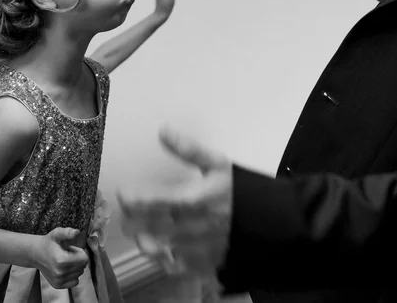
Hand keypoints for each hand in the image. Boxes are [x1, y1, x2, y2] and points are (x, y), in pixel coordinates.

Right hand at [37, 227, 89, 288]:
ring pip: (79, 273)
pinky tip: (64, 269)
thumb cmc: (49, 243)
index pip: (84, 259)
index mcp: (61, 260)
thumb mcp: (57, 234)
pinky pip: (75, 281)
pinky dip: (73, 275)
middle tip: (67, 254)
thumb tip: (77, 232)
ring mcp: (58, 280)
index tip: (70, 249)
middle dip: (77, 258)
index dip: (79, 252)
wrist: (36, 254)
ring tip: (65, 260)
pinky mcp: (57, 285)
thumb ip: (67, 232)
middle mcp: (59, 273)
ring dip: (75, 266)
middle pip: (83, 266)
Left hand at [118, 127, 232, 276]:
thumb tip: (163, 130)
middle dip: (131, 219)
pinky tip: (162, 249)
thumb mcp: (218, 164)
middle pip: (143, 226)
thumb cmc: (241, 190)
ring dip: (143, 239)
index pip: (146, 200)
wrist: (270, 222)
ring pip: (153, 248)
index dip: (130, 197)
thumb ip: (188, 149)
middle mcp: (187, 226)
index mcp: (189, 199)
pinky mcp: (201, 265)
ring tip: (142, 230)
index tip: (125, 192)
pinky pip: (171, 266)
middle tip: (129, 212)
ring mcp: (193, 249)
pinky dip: (162, 259)